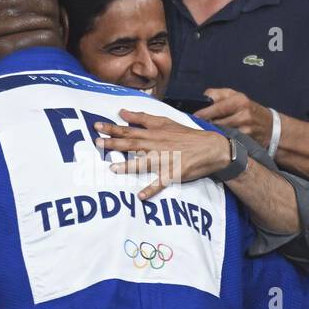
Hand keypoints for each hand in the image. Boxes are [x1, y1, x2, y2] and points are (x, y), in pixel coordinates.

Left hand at [93, 110, 230, 199]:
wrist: (211, 148)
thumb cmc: (186, 135)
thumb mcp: (165, 122)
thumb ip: (143, 118)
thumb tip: (122, 112)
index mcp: (154, 133)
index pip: (130, 130)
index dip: (113, 128)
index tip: (97, 127)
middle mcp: (157, 145)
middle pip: (133, 144)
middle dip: (114, 144)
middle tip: (97, 143)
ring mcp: (166, 160)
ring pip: (144, 163)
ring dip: (129, 166)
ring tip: (113, 168)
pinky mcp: (174, 173)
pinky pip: (161, 183)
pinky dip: (152, 189)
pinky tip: (141, 196)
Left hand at [196, 88, 273, 147]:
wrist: (270, 127)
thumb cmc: (247, 109)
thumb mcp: (235, 96)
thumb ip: (218, 94)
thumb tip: (202, 97)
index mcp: (239, 100)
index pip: (217, 107)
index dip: (203, 113)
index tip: (193, 117)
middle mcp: (243, 114)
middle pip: (217, 121)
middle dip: (205, 124)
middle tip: (196, 126)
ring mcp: (245, 128)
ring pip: (221, 132)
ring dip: (212, 133)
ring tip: (205, 133)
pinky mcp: (246, 140)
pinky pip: (228, 140)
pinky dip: (221, 140)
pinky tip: (216, 140)